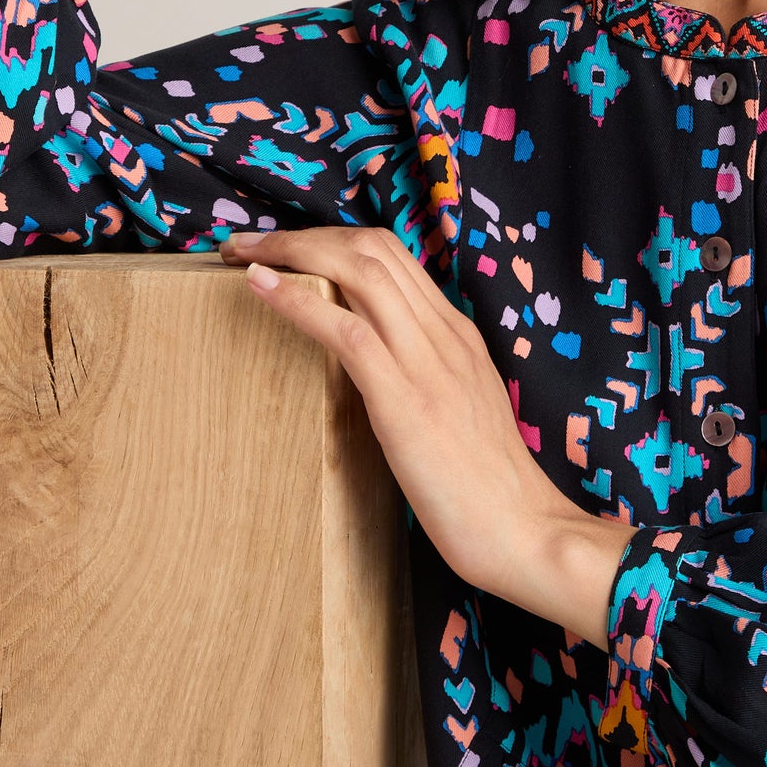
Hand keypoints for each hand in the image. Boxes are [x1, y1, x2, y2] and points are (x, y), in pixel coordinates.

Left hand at [219, 226, 634, 644]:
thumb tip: (371, 371)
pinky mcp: (405, 401)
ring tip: (243, 256)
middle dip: (304, 235)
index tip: (287, 250)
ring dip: (291, 253)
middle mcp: (445, 335)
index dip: (333, 240)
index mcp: (458, 335)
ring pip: (358, 272)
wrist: (523, 530)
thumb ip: (425, 378)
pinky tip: (260, 290)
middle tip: (248, 245)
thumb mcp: (460, 411)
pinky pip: (345, 332)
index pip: (393, 257)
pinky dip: (296, 301)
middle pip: (372, 249)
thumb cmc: (488, 488)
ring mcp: (428, 364)